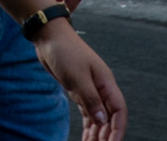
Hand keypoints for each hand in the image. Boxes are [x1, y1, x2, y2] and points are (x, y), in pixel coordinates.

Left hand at [34, 22, 125, 140]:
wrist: (48, 36)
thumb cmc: (64, 50)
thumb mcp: (77, 76)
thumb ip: (90, 99)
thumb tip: (103, 121)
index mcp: (105, 82)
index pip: (118, 110)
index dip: (118, 128)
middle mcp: (101, 88)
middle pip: (108, 117)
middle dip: (106, 135)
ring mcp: (90, 90)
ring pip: (98, 118)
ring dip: (96, 134)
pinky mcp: (78, 91)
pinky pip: (87, 114)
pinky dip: (88, 127)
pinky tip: (86, 138)